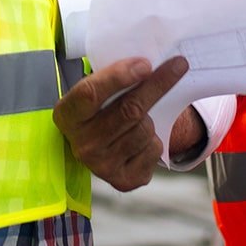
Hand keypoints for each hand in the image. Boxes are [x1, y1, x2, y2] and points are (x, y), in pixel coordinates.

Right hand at [53, 55, 187, 191]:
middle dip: (157, 85)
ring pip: (144, 129)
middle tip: (178, 66)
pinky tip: (141, 139)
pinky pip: (154, 150)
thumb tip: (148, 66)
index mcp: (67, 115)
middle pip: (129, 110)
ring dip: (151, 117)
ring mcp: (101, 166)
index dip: (118, 77)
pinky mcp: (123, 181)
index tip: (145, 64)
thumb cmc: (98, 109)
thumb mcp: (93, 89)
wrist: (96, 146)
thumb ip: (112, 78)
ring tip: (139, 117)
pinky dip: (155, 139)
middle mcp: (81, 144)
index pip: (91, 93)